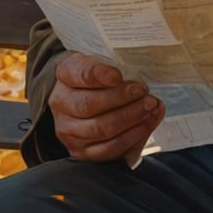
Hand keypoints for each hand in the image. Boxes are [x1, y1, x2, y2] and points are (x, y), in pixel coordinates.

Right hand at [49, 53, 163, 163]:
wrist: (86, 96)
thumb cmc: (101, 76)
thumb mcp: (104, 60)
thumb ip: (116, 66)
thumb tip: (138, 77)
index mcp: (65, 74)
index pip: (78, 73)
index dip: (98, 75)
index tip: (118, 75)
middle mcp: (61, 103)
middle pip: (89, 105)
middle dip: (121, 99)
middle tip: (144, 92)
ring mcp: (68, 130)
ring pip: (99, 129)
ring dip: (130, 118)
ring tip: (150, 107)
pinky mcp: (81, 151)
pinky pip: (107, 148)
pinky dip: (130, 137)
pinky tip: (146, 124)